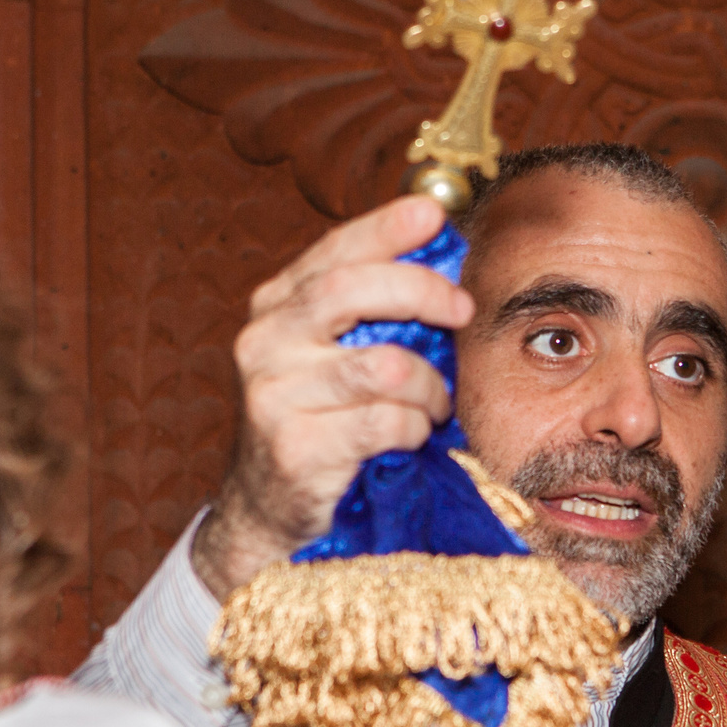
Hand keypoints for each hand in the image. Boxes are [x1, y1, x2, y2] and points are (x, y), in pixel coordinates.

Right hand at [193, 195, 474, 600]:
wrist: (266, 511)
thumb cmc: (319, 422)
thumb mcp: (333, 356)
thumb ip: (372, 311)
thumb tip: (444, 259)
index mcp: (276, 308)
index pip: (334, 252)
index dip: (385, 228)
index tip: (433, 215)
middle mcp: (264, 342)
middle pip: (348, 291)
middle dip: (420, 291)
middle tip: (462, 308)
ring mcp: (274, 395)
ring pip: (384, 366)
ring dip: (430, 386)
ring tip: (436, 404)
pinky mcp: (295, 448)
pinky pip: (385, 422)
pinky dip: (415, 428)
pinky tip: (413, 436)